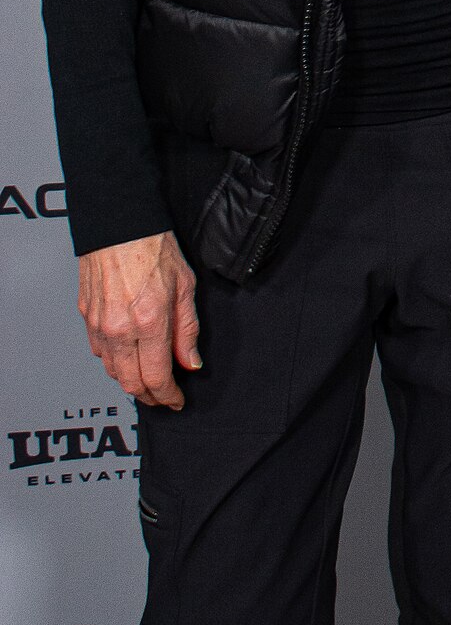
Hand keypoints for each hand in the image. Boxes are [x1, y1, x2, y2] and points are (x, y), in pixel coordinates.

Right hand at [77, 233, 199, 407]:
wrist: (119, 224)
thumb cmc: (153, 248)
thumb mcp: (185, 287)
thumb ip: (187, 330)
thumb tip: (190, 361)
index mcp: (149, 322)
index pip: (156, 377)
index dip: (168, 395)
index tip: (176, 400)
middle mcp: (120, 329)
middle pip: (131, 383)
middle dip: (149, 396)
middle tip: (163, 397)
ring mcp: (99, 325)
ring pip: (112, 371)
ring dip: (130, 381)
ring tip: (148, 380)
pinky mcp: (86, 317)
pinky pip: (99, 352)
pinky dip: (114, 362)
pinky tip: (127, 356)